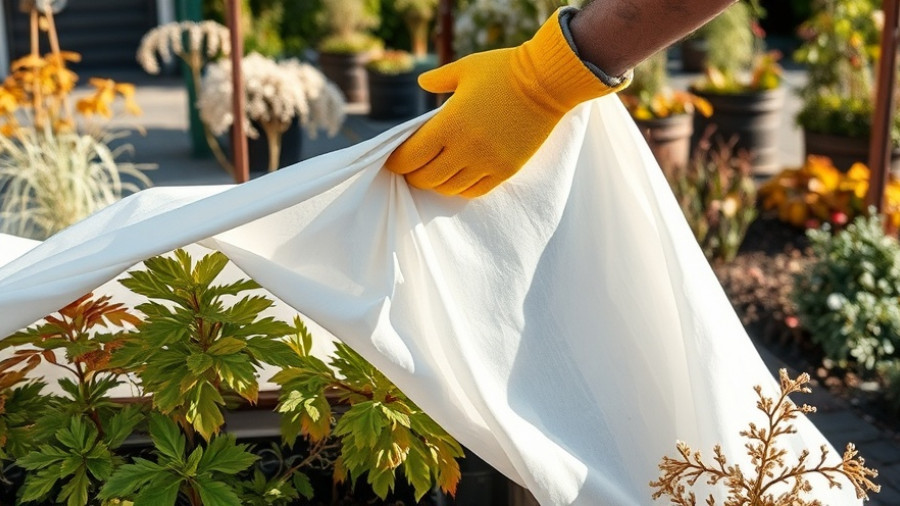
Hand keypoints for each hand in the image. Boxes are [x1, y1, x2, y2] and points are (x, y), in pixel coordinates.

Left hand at [384, 9, 626, 197]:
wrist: (547, 82)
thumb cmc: (504, 70)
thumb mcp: (465, 68)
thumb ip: (438, 79)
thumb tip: (421, 83)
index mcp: (449, 124)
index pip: (411, 156)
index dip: (397, 161)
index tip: (393, 158)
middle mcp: (466, 148)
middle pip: (426, 178)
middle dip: (413, 174)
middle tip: (412, 167)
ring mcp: (487, 162)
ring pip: (449, 188)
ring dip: (437, 183)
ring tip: (434, 172)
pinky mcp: (506, 170)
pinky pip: (474, 191)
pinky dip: (460, 188)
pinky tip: (457, 177)